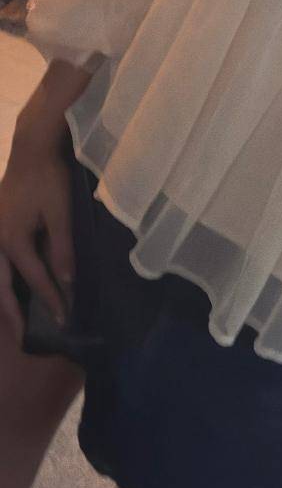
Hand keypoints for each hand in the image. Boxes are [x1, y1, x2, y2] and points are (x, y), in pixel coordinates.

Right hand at [0, 142, 73, 339]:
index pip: (35, 279)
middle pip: (2, 287)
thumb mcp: (61, 214)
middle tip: (23, 339)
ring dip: (2, 299)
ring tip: (12, 320)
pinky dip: (0, 279)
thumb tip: (68, 284)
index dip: (51, 301)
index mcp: (12, 240)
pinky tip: (8, 287)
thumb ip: (62, 250)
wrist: (32, 149)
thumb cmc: (50, 179)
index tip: (63, 321)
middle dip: (13, 314)